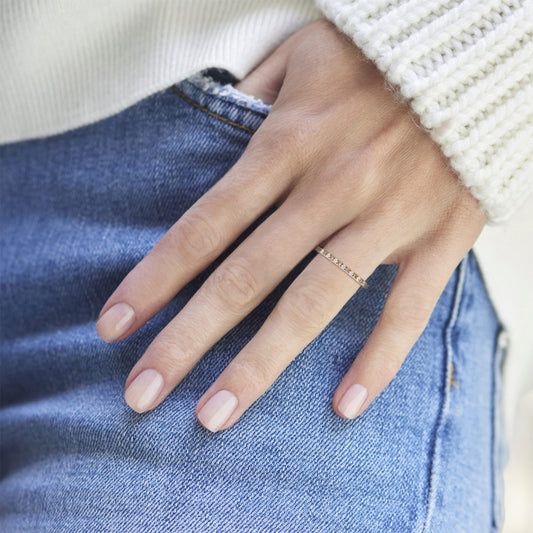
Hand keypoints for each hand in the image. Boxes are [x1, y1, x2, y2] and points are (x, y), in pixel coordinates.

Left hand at [95, 19, 484, 430]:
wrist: (471, 61)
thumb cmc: (375, 60)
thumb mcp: (298, 58)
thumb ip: (249, 97)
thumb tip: (210, 126)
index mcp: (288, 145)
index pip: (204, 226)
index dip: (155, 280)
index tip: (115, 327)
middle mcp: (330, 188)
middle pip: (244, 279)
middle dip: (187, 341)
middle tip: (143, 394)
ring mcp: (386, 218)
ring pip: (313, 305)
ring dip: (260, 366)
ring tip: (216, 415)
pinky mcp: (439, 238)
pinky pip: (407, 310)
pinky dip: (379, 360)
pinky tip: (345, 405)